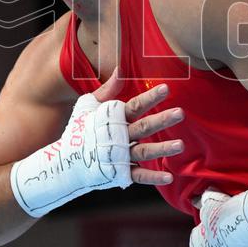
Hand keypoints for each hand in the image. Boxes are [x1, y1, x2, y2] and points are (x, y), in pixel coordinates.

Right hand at [10, 68, 183, 216]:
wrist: (66, 161)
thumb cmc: (80, 130)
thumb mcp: (88, 105)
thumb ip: (108, 89)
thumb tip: (121, 69)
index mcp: (113, 119)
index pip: (134, 106)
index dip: (150, 97)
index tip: (166, 89)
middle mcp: (118, 137)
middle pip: (143, 127)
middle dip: (161, 120)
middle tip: (180, 113)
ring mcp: (119, 156)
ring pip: (144, 152)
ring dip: (162, 149)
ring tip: (181, 145)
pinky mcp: (119, 173)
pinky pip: (137, 175)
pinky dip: (152, 178)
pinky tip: (168, 176)